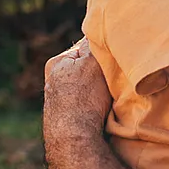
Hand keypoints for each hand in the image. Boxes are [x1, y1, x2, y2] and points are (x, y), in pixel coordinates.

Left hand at [42, 38, 110, 158]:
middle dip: (99, 71)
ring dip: (97, 89)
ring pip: (85, 87)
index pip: (85, 47)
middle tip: (115, 76)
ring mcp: (57, 102)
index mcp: (56, 63)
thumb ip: (95, 44)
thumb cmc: (84, 99)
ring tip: (109, 96)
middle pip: (85, 68)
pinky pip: (84, 104)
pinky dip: (94, 105)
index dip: (103, 50)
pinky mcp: (64, 120)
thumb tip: (97, 29)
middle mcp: (52, 81)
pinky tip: (102, 111)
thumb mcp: (92, 62)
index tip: (116, 55)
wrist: (74, 139)